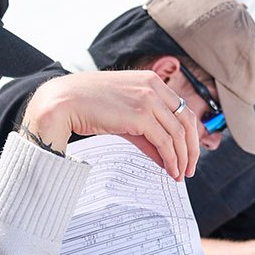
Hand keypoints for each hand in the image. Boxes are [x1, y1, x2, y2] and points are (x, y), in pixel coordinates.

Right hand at [20, 71, 205, 178]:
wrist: (63, 101)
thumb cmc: (87, 105)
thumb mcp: (123, 113)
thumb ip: (145, 131)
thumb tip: (164, 155)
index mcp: (150, 80)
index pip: (182, 108)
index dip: (189, 133)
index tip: (187, 151)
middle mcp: (153, 86)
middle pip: (186, 120)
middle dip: (191, 148)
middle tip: (189, 167)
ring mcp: (148, 99)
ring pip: (178, 133)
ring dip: (182, 158)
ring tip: (179, 174)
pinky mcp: (141, 116)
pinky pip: (165, 142)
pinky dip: (171, 159)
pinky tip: (170, 170)